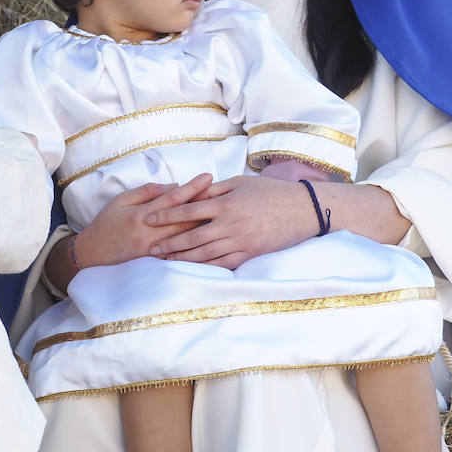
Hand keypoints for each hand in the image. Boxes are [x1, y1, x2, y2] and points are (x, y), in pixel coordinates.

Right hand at [74, 174, 212, 267]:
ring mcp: (153, 250)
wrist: (91, 255)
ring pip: (185, 237)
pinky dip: (194, 248)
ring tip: (222, 217)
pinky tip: (209, 243)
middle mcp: (149, 232)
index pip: (172, 198)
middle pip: (184, 218)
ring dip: (204, 227)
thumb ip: (145, 192)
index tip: (208, 177)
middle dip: (206, 206)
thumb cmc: (106, 224)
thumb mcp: (120, 201)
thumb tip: (171, 186)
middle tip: (225, 196)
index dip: (192, 187)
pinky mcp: (154, 263)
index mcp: (141, 214)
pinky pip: (179, 254)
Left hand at [145, 175, 316, 269]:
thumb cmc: (270, 192)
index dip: (167, 214)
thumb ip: (215, 189)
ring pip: (205, 253)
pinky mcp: (250, 254)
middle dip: (169, 242)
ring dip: (183, 258)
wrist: (302, 210)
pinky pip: (223, 263)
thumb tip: (192, 192)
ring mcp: (241, 242)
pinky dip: (205, 267)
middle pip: (192, 236)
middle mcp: (231, 224)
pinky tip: (192, 268)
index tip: (149, 218)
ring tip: (165, 260)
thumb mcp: (241, 182)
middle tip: (150, 248)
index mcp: (226, 204)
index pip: (189, 209)